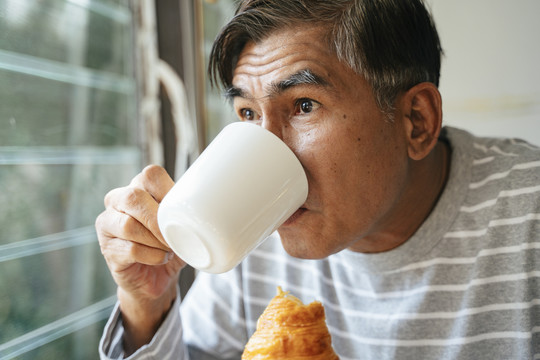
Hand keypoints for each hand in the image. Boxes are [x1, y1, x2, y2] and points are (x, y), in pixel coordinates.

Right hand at [96, 165, 184, 351]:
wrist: (156, 279)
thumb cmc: (170, 245)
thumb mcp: (182, 223)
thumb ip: (188, 208)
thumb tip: (216, 201)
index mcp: (136, 187)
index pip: (149, 175)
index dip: (168, 191)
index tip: (182, 210)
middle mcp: (117, 201)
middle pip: (134, 197)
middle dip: (160, 219)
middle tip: (175, 235)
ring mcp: (107, 224)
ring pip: (129, 225)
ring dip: (156, 240)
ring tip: (168, 249)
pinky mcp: (107, 249)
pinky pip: (129, 249)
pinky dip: (151, 256)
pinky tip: (160, 259)